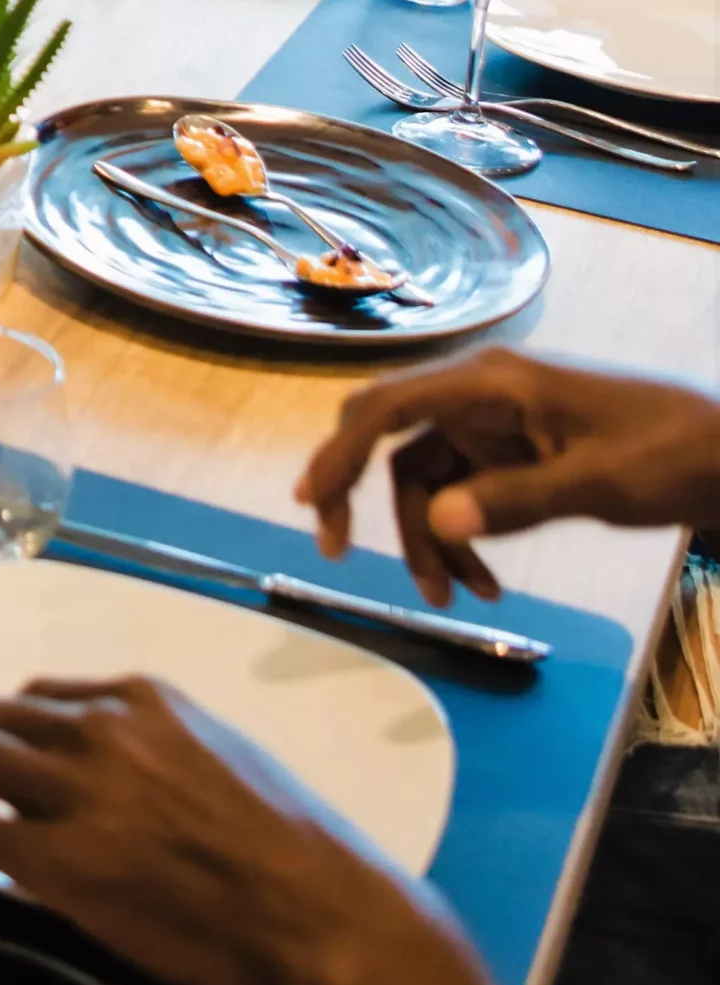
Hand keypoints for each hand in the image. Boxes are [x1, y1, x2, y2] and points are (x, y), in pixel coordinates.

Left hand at [0, 675, 439, 984]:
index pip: (45, 697)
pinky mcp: (58, 855)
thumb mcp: (223, 761)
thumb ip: (160, 756)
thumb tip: (120, 788)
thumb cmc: (298, 853)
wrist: (321, 914)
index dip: (13, 732)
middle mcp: (98, 726)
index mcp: (142, 699)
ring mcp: (75, 786)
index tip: (10, 767)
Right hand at [296, 346, 719, 605]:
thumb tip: (437, 523)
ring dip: (426, 540)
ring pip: (420, 480)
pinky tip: (485, 584)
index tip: (313, 503)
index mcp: (490, 384)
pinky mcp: (506, 456)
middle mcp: (476, 397)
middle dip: (358, 492)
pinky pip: (459, 498)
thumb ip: (516, 500)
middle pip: (386, 437)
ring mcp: (489, 428)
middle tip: (337, 548)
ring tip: (453, 600)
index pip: (389, 409)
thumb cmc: (671, 454)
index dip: (341, 451)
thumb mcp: (599, 481)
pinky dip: (461, 541)